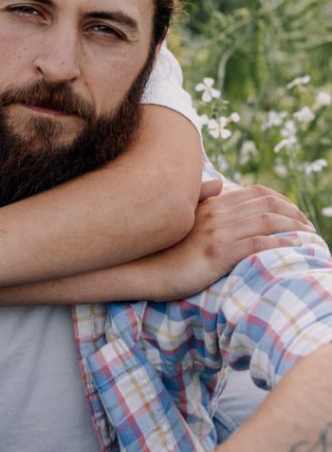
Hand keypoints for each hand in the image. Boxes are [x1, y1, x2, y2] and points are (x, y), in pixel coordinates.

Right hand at [158, 182, 314, 294]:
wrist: (141, 270)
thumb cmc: (161, 250)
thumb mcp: (180, 218)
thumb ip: (200, 197)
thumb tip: (219, 181)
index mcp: (210, 204)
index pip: (256, 193)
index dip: (283, 201)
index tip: (297, 215)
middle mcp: (216, 213)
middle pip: (267, 204)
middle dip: (295, 214)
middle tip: (310, 228)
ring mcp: (216, 232)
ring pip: (267, 221)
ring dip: (295, 228)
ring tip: (310, 239)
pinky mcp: (217, 253)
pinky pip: (258, 243)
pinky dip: (282, 244)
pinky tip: (296, 250)